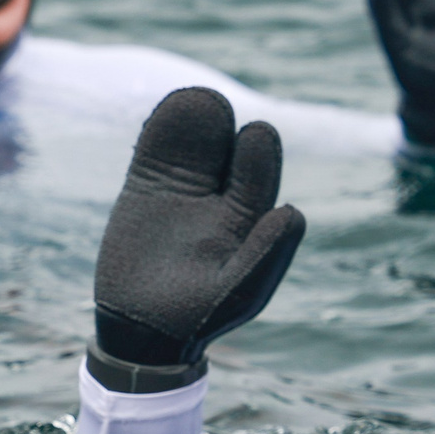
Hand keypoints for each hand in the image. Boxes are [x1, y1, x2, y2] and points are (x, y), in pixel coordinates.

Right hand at [91, 87, 305, 379]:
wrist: (142, 331)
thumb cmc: (199, 318)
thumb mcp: (238, 291)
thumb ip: (265, 254)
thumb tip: (292, 211)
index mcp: (249, 218)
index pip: (259, 172)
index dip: (258, 152)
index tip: (253, 136)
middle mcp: (218, 197)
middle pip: (224, 147)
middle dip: (221, 126)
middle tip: (213, 107)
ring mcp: (180, 190)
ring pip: (189, 143)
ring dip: (191, 119)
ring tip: (192, 102)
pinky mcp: (145, 188)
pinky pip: (152, 153)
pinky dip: (158, 131)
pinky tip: (165, 113)